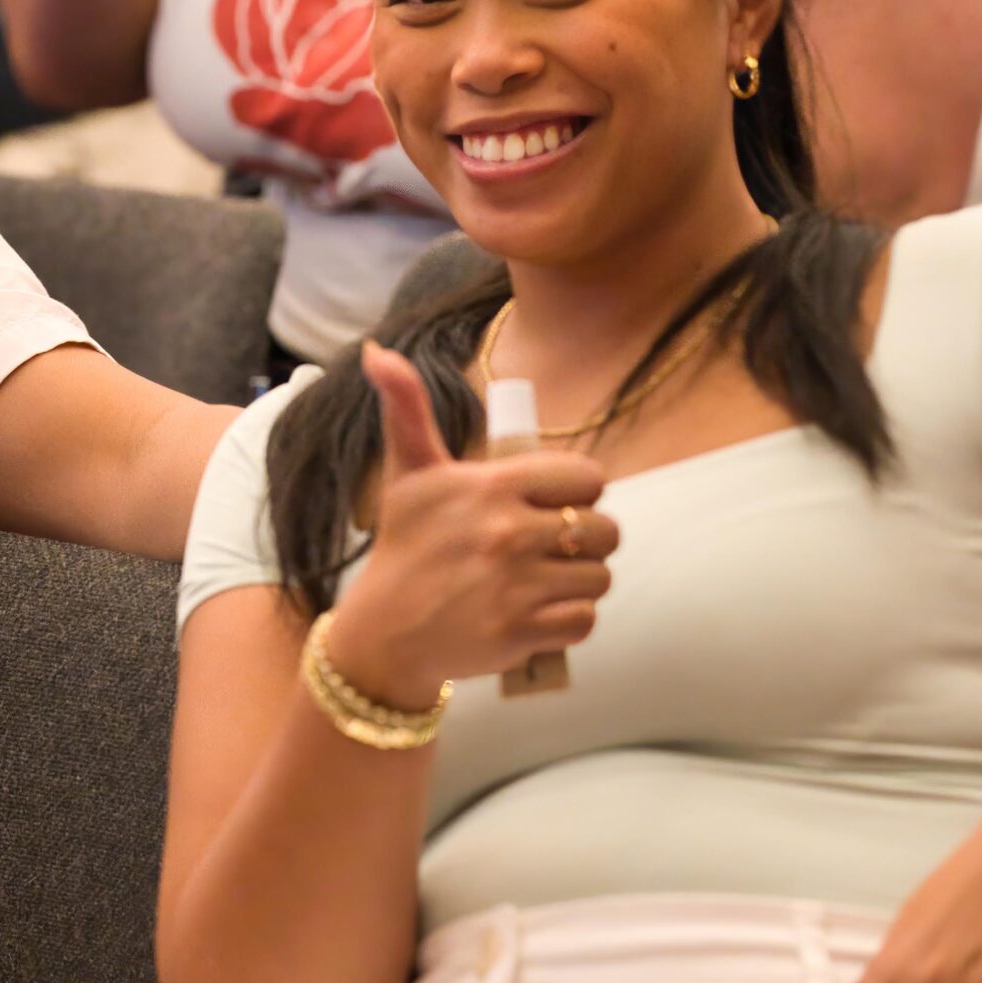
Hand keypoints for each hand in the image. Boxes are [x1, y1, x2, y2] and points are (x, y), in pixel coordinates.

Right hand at [325, 343, 619, 707]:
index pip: (586, 477)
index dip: (575, 491)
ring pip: (599, 577)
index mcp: (490, 486)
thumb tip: (376, 350)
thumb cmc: (404, 545)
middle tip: (544, 546)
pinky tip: (534, 611)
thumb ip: (406, 405)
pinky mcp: (525, 633)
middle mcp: (508, 533)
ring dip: (577, 581)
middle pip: (604, 530)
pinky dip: (567, 620)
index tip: (545, 503)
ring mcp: (518, 587)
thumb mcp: (406, 471)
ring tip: (537, 580)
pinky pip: (585, 620)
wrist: (385, 632)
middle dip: (583, 539)